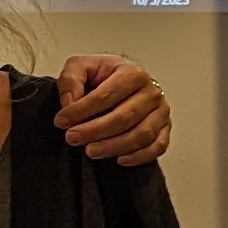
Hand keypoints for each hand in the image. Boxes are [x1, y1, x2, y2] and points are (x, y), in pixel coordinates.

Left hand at [53, 55, 170, 165]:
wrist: (122, 81)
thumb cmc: (103, 76)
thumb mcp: (81, 67)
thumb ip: (71, 79)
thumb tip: (70, 104)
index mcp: (132, 73)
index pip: (107, 95)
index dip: (82, 111)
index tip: (61, 121)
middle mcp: (151, 92)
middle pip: (124, 117)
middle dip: (95, 131)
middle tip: (72, 138)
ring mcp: (161, 111)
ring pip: (141, 135)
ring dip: (113, 146)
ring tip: (90, 151)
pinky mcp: (165, 128)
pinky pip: (158, 146)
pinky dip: (140, 156)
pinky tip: (119, 160)